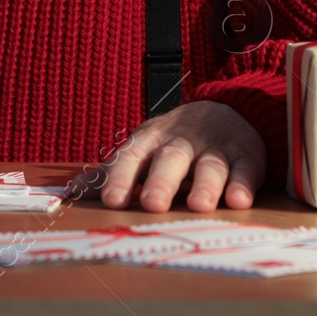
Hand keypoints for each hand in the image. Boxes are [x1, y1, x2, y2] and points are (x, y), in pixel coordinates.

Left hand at [96, 100, 264, 212]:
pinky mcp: (247, 154)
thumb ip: (110, 173)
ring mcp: (216, 146)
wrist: (228, 109)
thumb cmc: (174, 142)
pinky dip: (244, 184)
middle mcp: (183, 140)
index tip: (111, 202)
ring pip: (211, 164)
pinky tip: (240, 201)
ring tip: (200, 206)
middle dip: (162, 180)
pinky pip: (246, 168)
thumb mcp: (142, 151)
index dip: (121, 177)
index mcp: (151, 140)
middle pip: (171, 158)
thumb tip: (69, 192)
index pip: (132, 156)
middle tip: (153, 204)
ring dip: (206, 185)